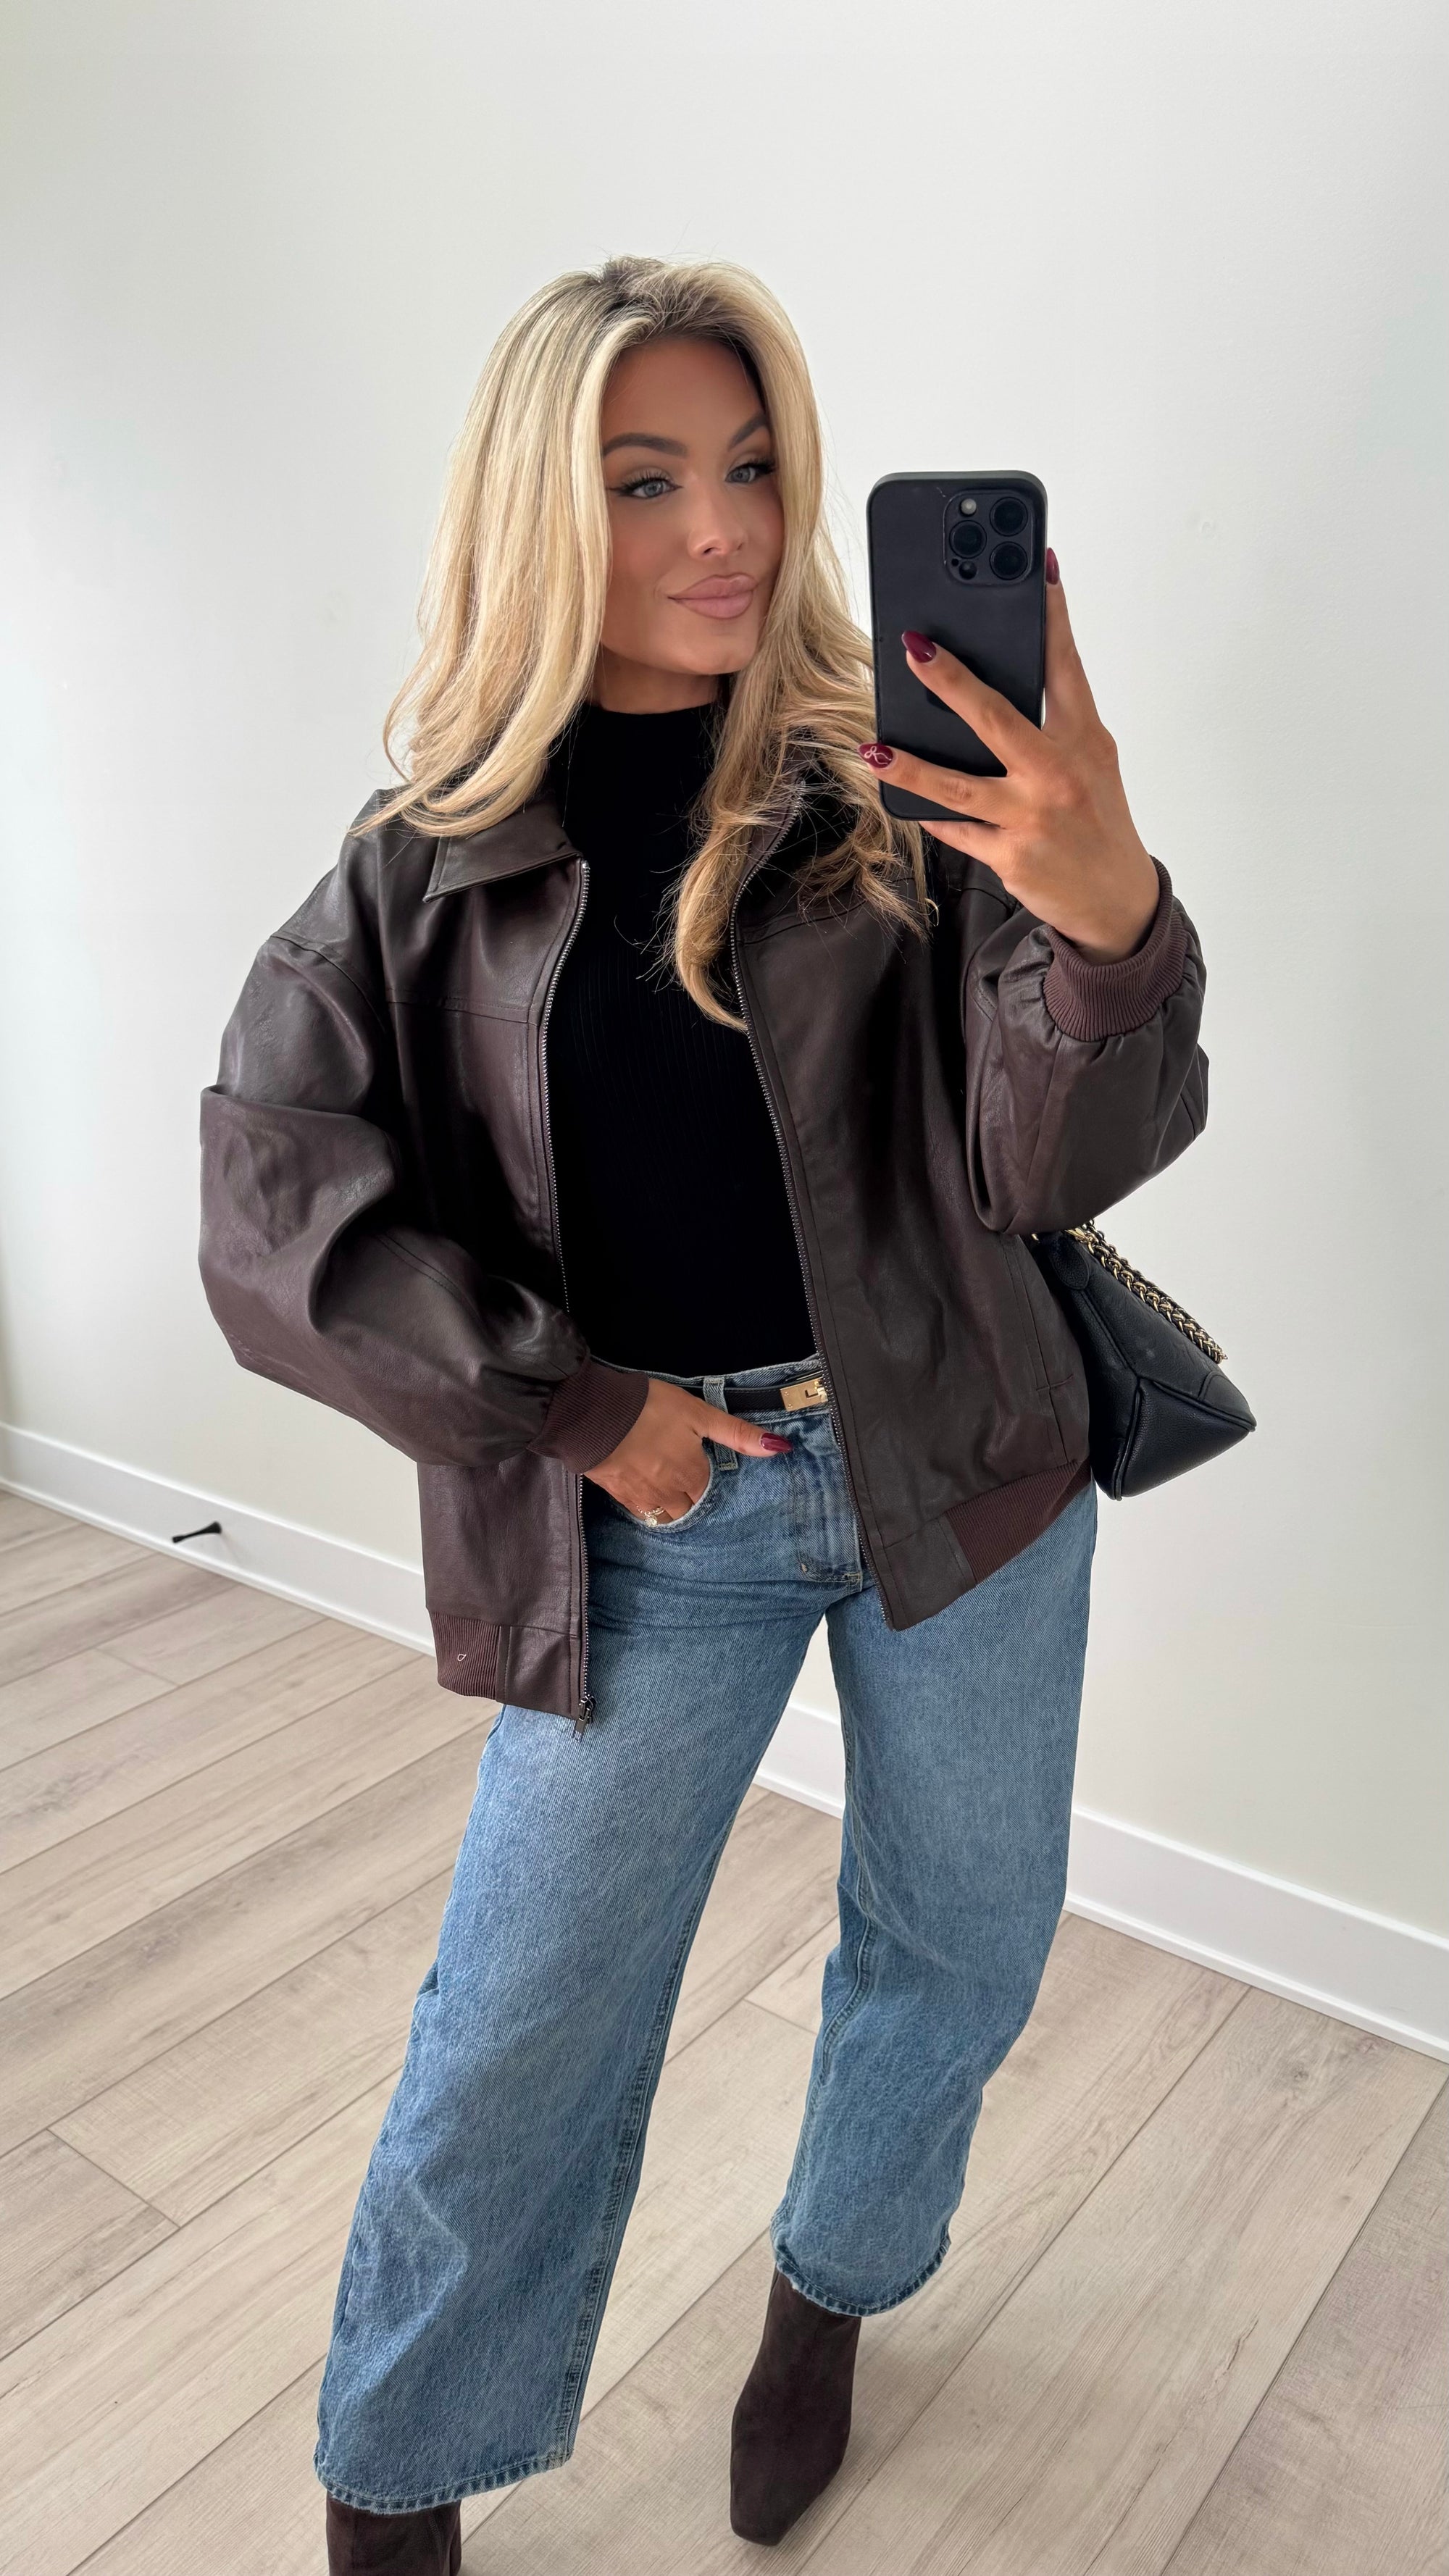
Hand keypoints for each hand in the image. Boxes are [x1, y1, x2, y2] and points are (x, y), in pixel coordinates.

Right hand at [587, 1377, 789, 1521]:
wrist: (593, 1413)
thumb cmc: (648, 1408)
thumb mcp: (698, 1413)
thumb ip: (737, 1434)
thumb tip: (780, 1448)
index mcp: (692, 1472)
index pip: (709, 1490)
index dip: (708, 1481)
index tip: (704, 1471)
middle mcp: (671, 1492)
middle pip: (689, 1508)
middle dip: (692, 1499)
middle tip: (688, 1484)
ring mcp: (642, 1496)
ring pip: (666, 1515)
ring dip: (672, 1507)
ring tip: (671, 1492)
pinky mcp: (617, 1493)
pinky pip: (641, 1512)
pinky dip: (648, 1507)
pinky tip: (646, 1493)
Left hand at [860, 557, 1159, 962]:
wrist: (1116, 899)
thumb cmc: (1097, 820)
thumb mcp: (1090, 761)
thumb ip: (1053, 723)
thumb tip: (991, 688)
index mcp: (1084, 739)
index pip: (1065, 666)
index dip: (1052, 613)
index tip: (1037, 567)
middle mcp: (1058, 774)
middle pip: (996, 718)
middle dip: (950, 681)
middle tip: (914, 649)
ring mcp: (1032, 817)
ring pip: (958, 786)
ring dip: (911, 766)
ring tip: (875, 748)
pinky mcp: (1010, 855)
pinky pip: (956, 830)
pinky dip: (927, 814)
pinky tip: (901, 798)